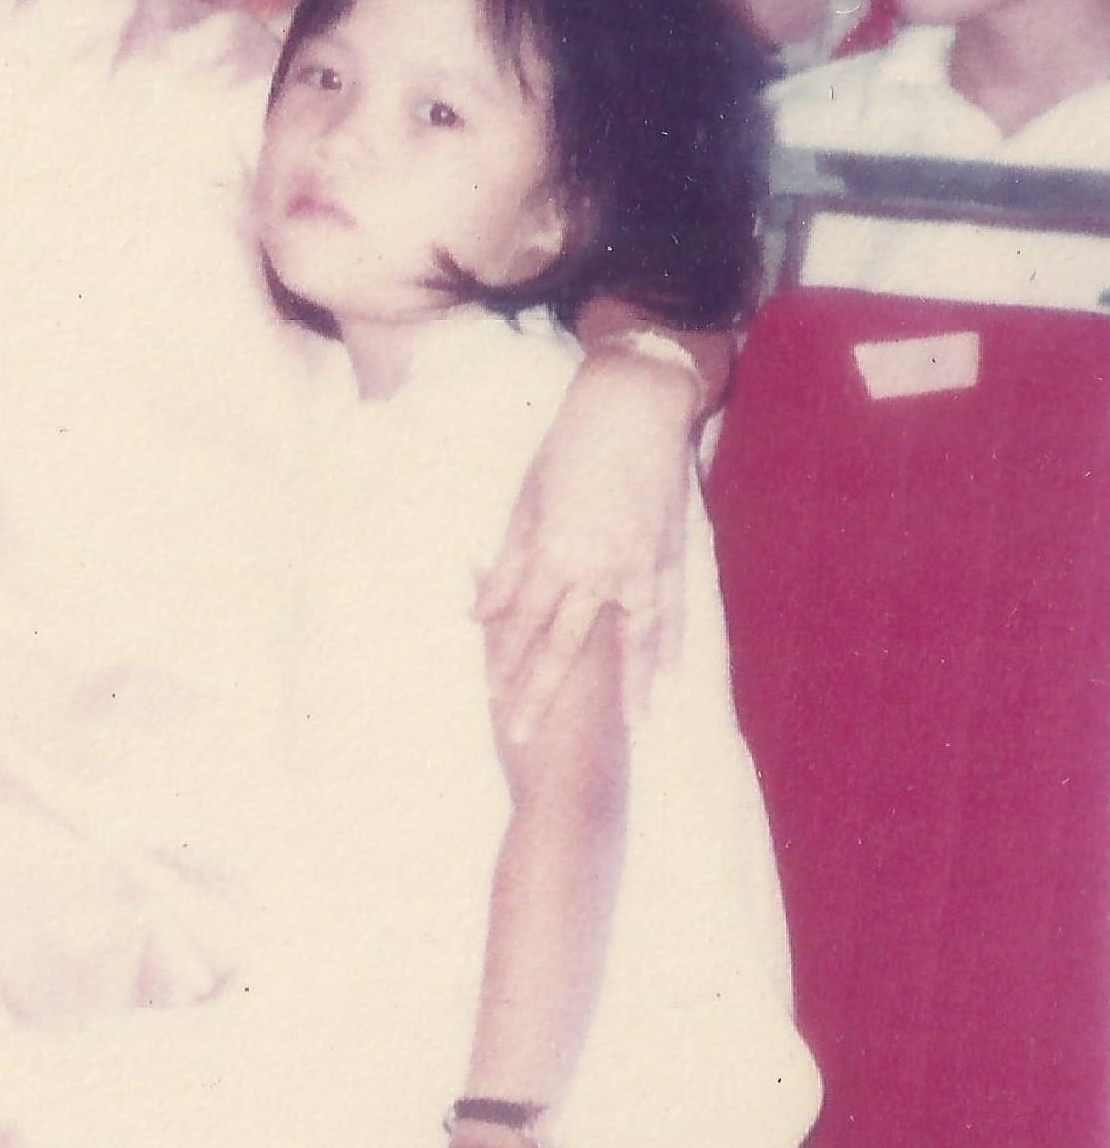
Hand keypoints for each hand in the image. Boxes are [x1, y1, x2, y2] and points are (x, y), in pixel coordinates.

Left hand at [478, 342, 694, 722]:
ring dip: (626, 687)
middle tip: (526, 738)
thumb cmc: (567, 451)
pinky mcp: (671, 556)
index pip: (520, 624)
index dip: (503, 664)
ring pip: (630, 640)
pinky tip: (667, 681)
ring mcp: (640, 565)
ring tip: (626, 729)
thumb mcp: (524, 506)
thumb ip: (506, 567)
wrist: (633, 409)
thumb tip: (476, 616)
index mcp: (552, 552)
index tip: (492, 699)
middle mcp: (597, 568)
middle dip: (542, 694)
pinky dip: (669, 648)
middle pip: (563, 646)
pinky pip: (672, 614)